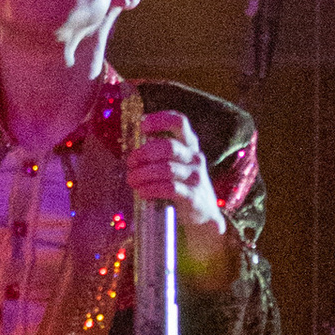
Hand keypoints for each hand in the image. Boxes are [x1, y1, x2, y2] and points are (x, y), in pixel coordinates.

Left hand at [127, 115, 236, 286]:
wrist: (204, 214)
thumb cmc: (182, 184)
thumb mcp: (176, 163)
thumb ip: (159, 153)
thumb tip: (131, 148)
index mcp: (190, 145)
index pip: (179, 122)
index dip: (160, 120)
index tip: (142, 125)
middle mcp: (195, 158)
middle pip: (169, 147)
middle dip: (144, 153)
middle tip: (130, 162)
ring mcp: (196, 177)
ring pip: (166, 169)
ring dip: (143, 174)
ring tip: (131, 179)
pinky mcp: (193, 197)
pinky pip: (170, 189)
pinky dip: (151, 189)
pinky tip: (142, 192)